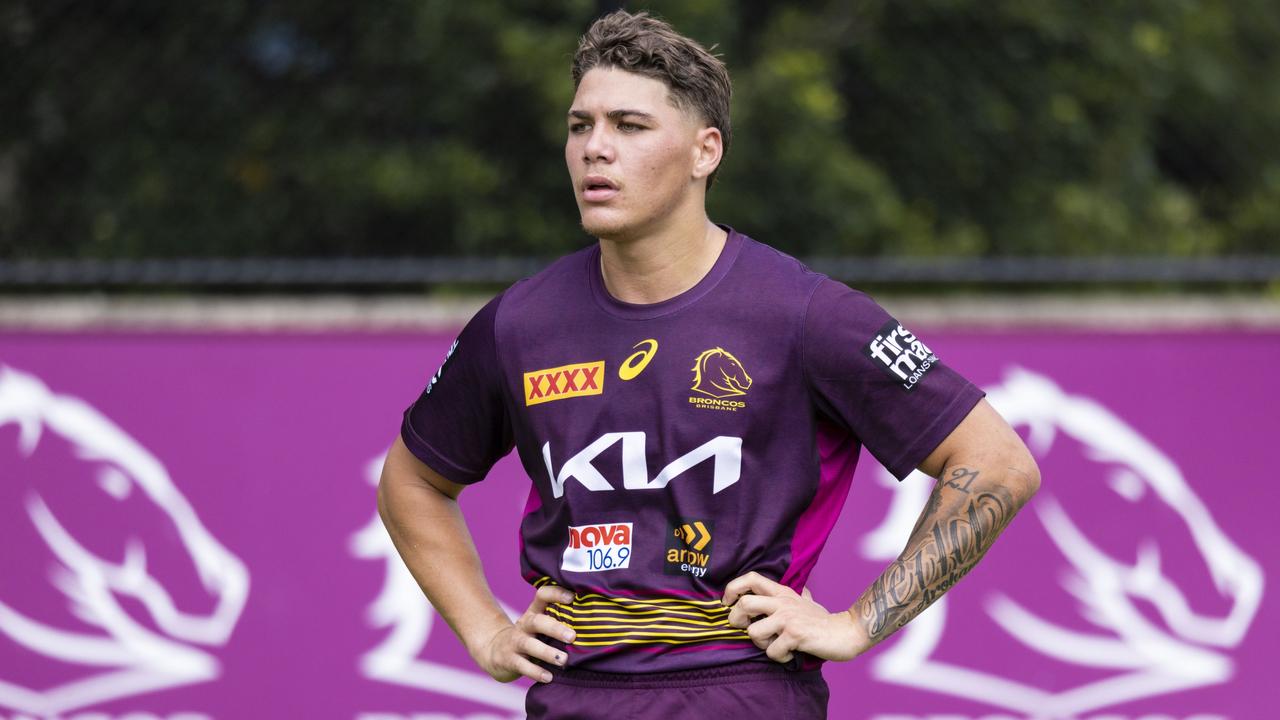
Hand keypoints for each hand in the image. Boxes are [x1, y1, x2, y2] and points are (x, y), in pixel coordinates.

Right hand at [473, 585, 575, 682]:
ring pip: (529, 645)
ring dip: (547, 652)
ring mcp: (514, 643)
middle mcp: (524, 625)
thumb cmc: (529, 636)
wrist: (494, 650)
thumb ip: (558, 620)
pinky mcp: (509, 660)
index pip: (542, 596)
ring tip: (564, 660)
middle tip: (572, 636)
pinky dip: (536, 672)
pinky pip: (522, 666)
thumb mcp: (539, 625)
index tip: (572, 597)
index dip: (556, 594)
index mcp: (533, 613)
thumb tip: (593, 621)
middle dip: (555, 629)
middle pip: (537, 622)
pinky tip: (549, 677)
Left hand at [722, 572, 865, 662]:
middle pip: (744, 604)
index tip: (727, 603)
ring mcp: (788, 618)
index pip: (751, 578)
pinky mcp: (795, 635)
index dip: (733, 588)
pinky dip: (778, 657)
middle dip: (736, 620)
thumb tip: (802, 588)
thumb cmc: (823, 621)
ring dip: (760, 645)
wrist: (846, 632)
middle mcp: (782, 602)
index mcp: (782, 593)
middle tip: (744, 629)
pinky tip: (789, 654)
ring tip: (774, 645)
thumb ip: (798, 595)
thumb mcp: (807, 602)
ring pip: (753, 632)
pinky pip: (771, 651)